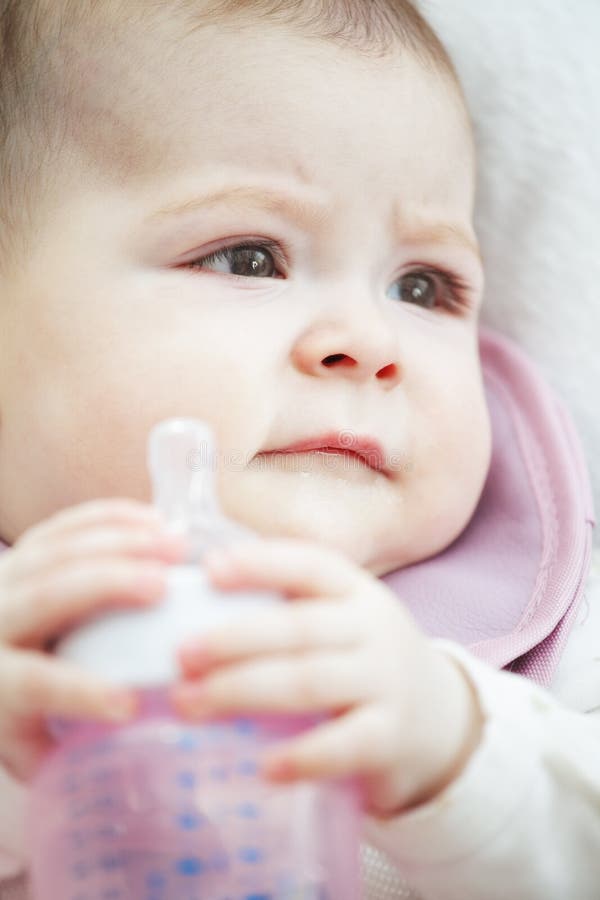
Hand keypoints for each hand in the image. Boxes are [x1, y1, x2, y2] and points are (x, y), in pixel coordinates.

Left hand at [0, 499, 186, 779]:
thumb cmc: (9, 711)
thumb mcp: (27, 745)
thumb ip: (69, 753)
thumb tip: (137, 759)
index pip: (28, 681)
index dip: (77, 690)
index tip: (129, 704)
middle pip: (46, 594)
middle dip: (106, 585)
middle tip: (162, 586)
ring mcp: (9, 576)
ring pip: (60, 549)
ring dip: (120, 541)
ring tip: (174, 544)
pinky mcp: (27, 549)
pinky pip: (67, 523)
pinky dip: (112, 517)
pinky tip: (155, 520)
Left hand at [172, 538, 482, 815]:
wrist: (437, 716)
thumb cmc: (360, 660)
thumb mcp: (338, 622)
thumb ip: (284, 611)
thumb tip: (192, 605)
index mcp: (355, 591)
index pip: (310, 564)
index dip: (262, 563)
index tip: (210, 569)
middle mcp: (374, 628)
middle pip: (300, 628)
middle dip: (234, 640)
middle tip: (182, 654)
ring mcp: (387, 681)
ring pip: (310, 681)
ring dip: (243, 692)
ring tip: (190, 703)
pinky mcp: (391, 736)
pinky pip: (345, 745)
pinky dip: (304, 756)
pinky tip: (265, 766)